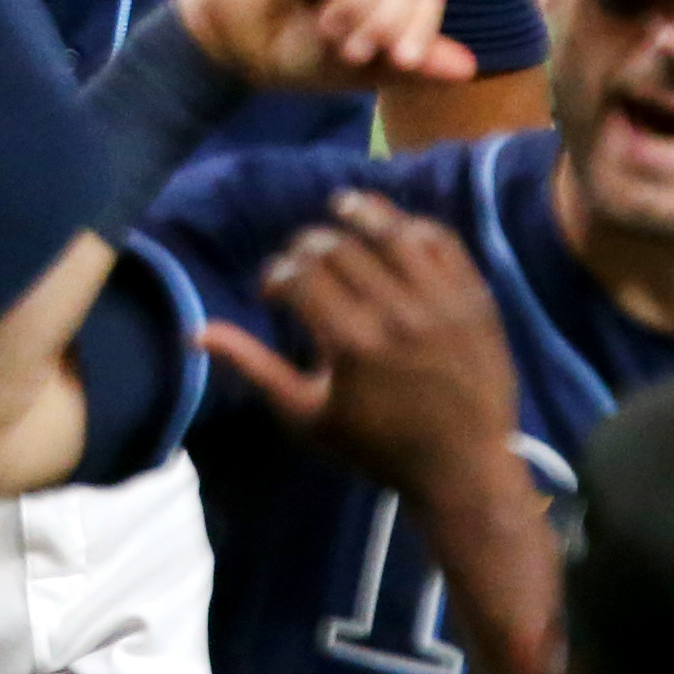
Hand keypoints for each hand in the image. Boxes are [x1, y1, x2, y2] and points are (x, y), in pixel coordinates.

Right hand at [201, 195, 520, 499]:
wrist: (463, 467)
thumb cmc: (377, 446)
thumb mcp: (306, 416)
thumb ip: (255, 367)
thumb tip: (198, 333)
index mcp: (352, 344)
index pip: (300, 278)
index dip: (276, 275)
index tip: (271, 288)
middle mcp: (397, 312)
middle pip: (340, 249)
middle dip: (308, 246)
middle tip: (300, 259)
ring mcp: (441, 301)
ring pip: (393, 232)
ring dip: (361, 213)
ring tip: (341, 207)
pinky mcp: (475, 296)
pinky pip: (442, 241)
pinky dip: (413, 226)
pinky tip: (395, 227)